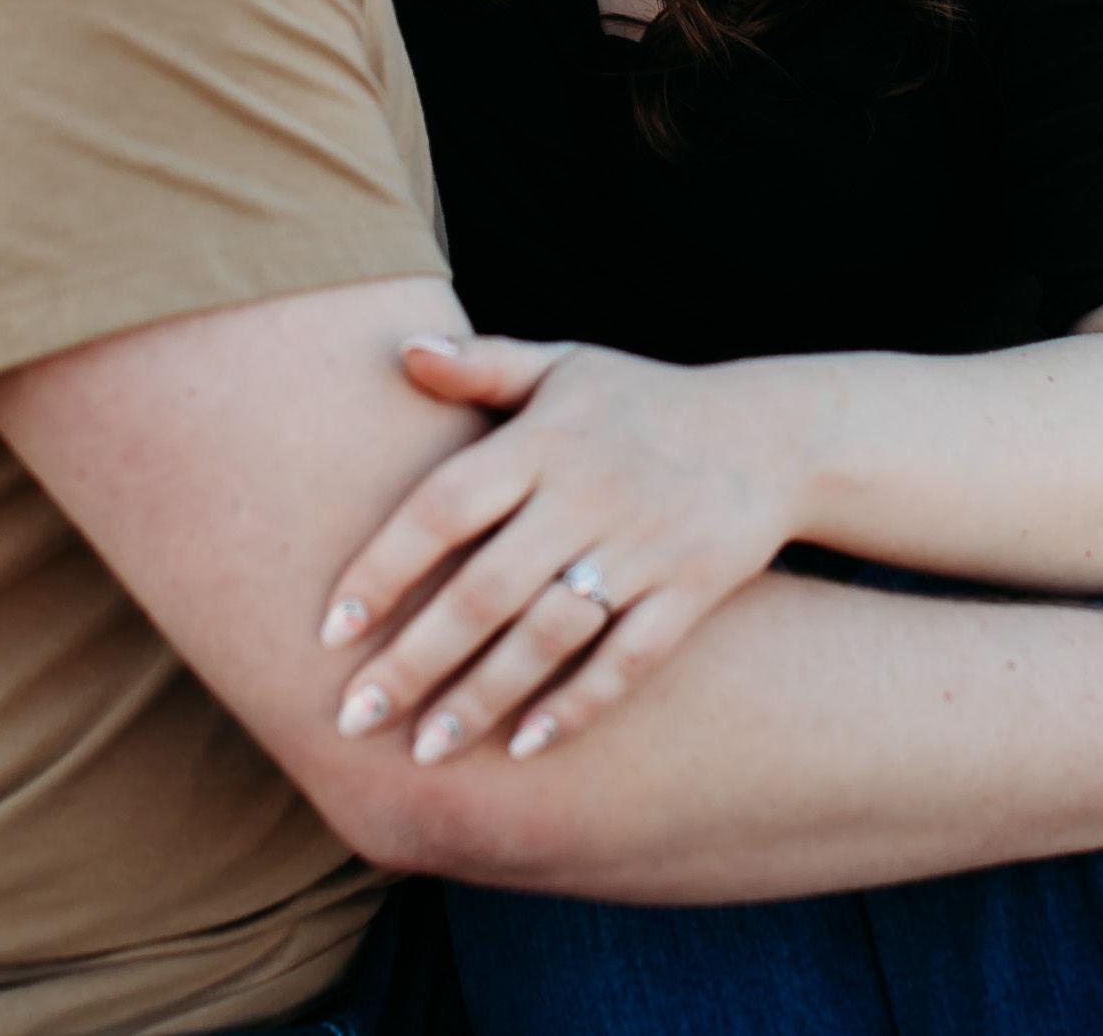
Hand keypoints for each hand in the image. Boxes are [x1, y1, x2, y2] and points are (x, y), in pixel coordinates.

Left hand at [323, 333, 804, 767]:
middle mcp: (588, 493)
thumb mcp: (566, 366)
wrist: (772, 432)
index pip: (446, 505)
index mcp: (545, 439)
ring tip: (422, 752)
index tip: (330, 628)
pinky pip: (626, 660)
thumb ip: (483, 366)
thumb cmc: (643, 401)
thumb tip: (399, 349)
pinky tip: (521, 748)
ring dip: (480, 698)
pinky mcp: (690, 592)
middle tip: (352, 718)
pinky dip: (575, 706)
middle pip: (485, 588)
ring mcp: (643, 546)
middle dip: (414, 659)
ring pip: (547, 636)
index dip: (385, 566)